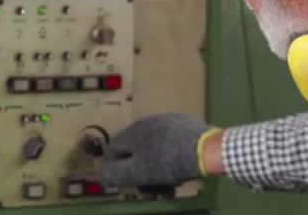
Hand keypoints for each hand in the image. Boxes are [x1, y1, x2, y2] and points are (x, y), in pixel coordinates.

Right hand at [101, 113, 219, 186]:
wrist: (206, 150)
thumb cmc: (167, 162)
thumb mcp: (137, 173)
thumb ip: (115, 173)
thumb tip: (101, 173)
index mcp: (134, 130)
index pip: (114, 147)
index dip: (119, 165)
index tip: (132, 179)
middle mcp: (149, 120)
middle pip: (136, 147)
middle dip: (141, 167)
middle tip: (152, 186)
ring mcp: (169, 120)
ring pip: (155, 145)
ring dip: (157, 163)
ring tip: (170, 181)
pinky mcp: (186, 124)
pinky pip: (171, 141)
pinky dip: (172, 154)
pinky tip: (182, 166)